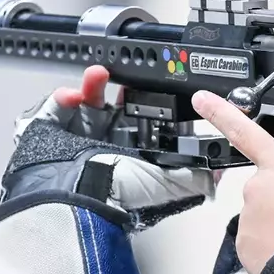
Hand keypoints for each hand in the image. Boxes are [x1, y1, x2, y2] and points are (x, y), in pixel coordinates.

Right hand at [4, 66, 212, 224]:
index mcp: (134, 155)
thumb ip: (195, 176)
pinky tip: (73, 96)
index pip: (148, 123)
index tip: (156, 86)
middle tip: (126, 76)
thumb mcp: (168, 184)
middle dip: (123, 87)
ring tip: (97, 76)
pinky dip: (65, 96)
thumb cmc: (117, 195)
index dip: (153, 102)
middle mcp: (108, 145)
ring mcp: (81, 136)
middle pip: (119, 105)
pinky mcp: (56, 130)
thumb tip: (217, 171)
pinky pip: (59, 104)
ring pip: (90, 99)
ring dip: (94, 84)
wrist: (74, 198)